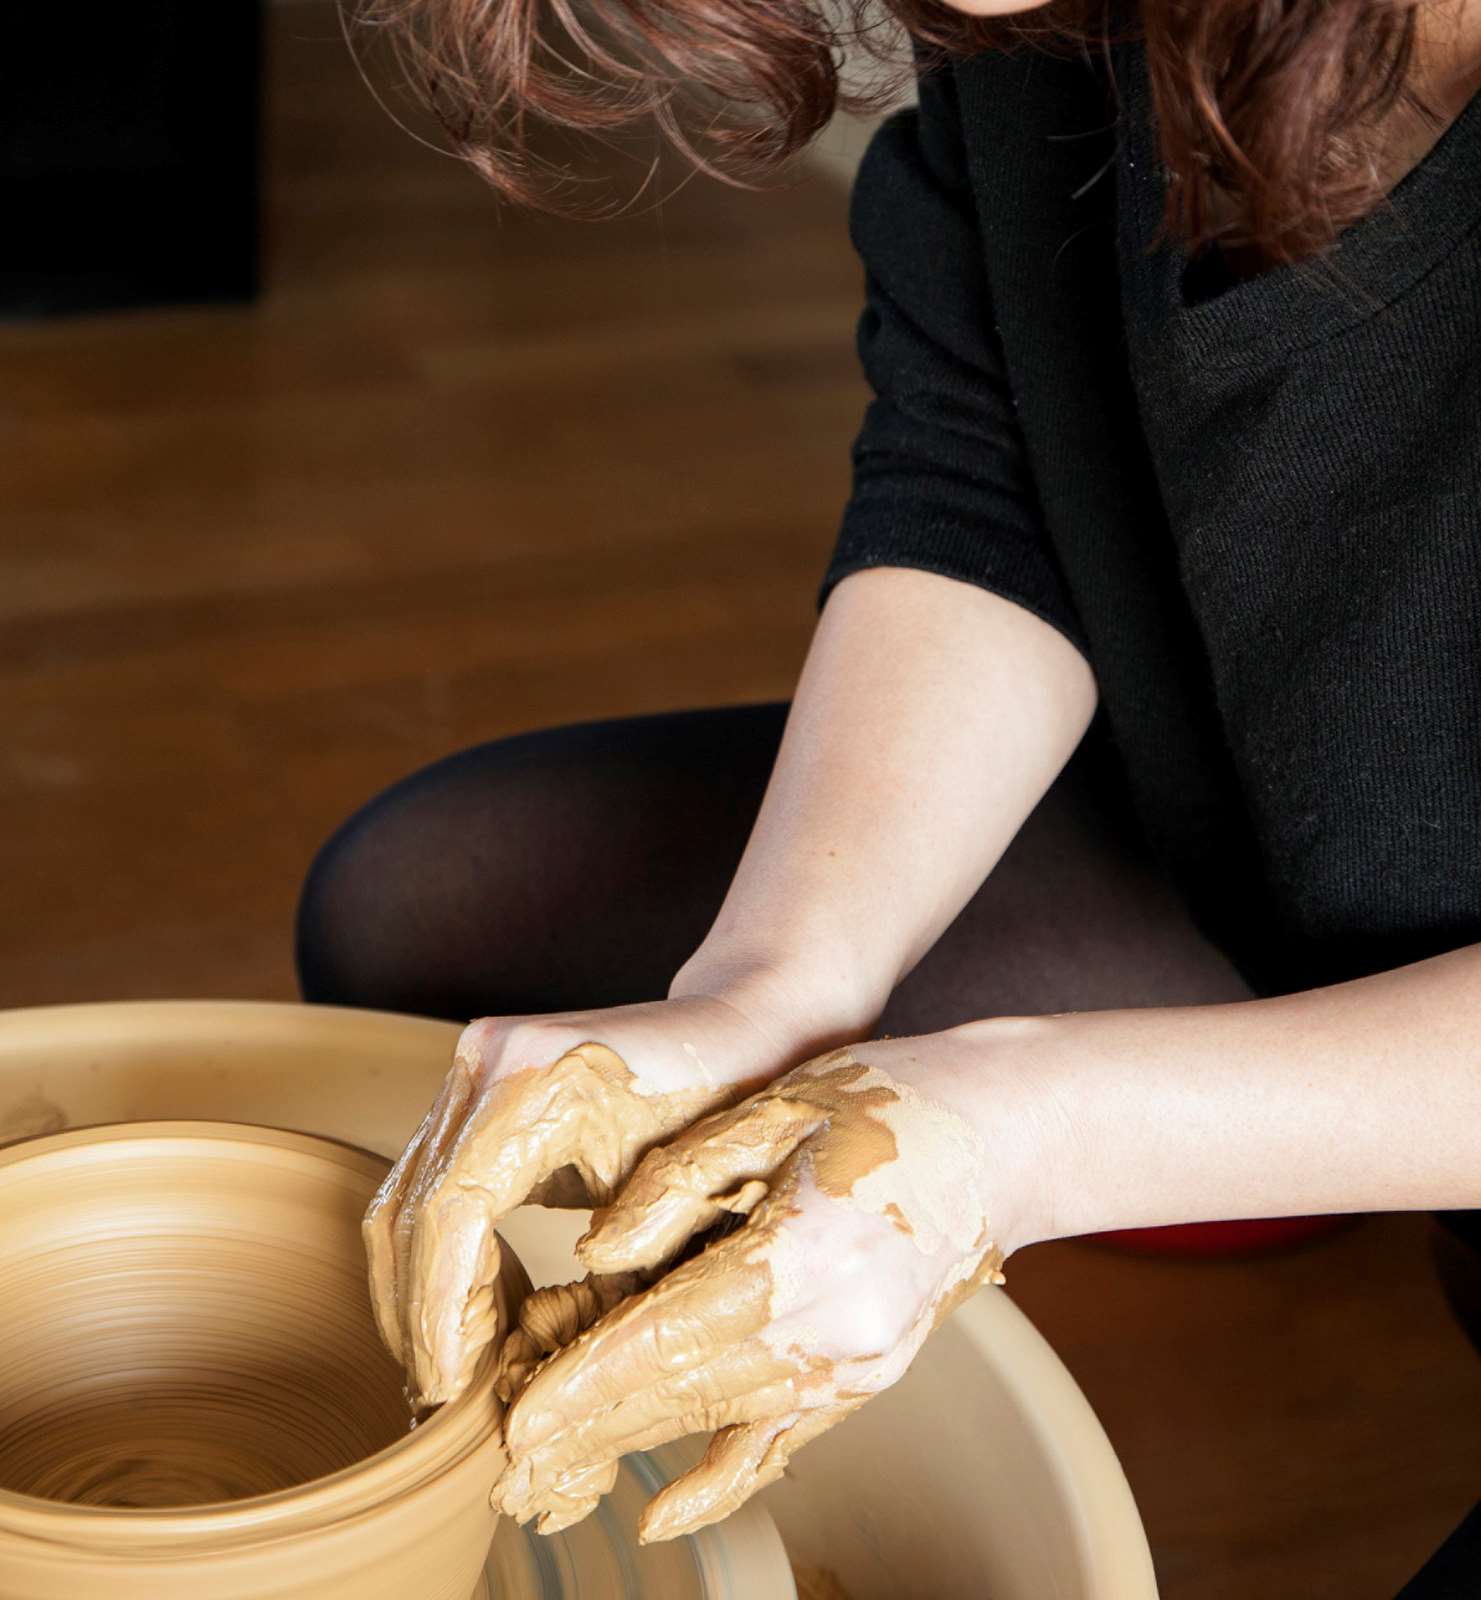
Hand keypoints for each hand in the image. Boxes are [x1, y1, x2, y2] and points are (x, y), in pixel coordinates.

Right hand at [364, 976, 842, 1406]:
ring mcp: (474, 1061)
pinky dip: (432, 1253)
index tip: (451, 1388)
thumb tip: (540, 1380)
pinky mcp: (474, 1080)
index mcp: (539, 1080)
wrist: (741, 1026)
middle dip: (416, 1315)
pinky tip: (462, 1313)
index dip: (440, 1312)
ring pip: (403, 1197)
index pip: (449, 1214)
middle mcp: (489, 1057)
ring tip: (446, 1369)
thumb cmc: (730, 1111)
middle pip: (409, 1210)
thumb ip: (612, 1275)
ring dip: (414, 1290)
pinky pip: (427, 1178)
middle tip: (441, 1397)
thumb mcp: (677, 1199)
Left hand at [490, 1032, 1032, 1540]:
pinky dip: (721, 1479)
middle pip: (686, 1393)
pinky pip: (784, 1441)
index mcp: (804, 1254)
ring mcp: (861, 1363)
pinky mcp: (873, 1375)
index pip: (667, 1336)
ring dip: (636, 1448)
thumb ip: (677, 1185)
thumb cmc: (886, 1099)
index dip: (585, 1382)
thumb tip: (596, 1251)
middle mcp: (836, 1331)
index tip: (517, 1419)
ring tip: (553, 1474)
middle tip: (507, 1461)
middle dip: (591, 1428)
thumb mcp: (772, 1113)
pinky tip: (664, 1511)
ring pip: (722, 1420)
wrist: (1003, 1132)